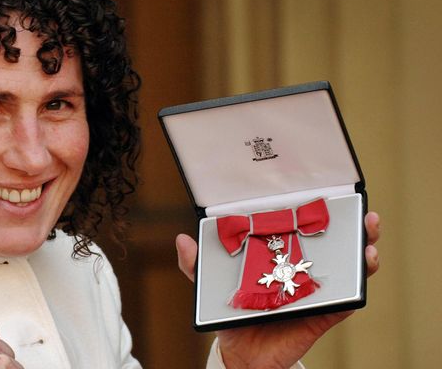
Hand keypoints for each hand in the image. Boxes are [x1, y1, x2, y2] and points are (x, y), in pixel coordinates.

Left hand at [175, 212, 380, 368]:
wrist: (241, 355)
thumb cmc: (231, 314)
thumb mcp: (210, 285)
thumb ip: (197, 265)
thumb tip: (182, 240)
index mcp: (280, 258)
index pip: (303, 231)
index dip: (320, 214)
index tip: (332, 198)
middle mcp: (302, 271)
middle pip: (334, 245)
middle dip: (354, 228)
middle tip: (364, 216)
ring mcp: (315, 292)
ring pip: (348, 269)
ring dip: (363, 253)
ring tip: (369, 241)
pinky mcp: (322, 315)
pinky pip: (345, 302)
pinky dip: (357, 289)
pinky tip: (362, 275)